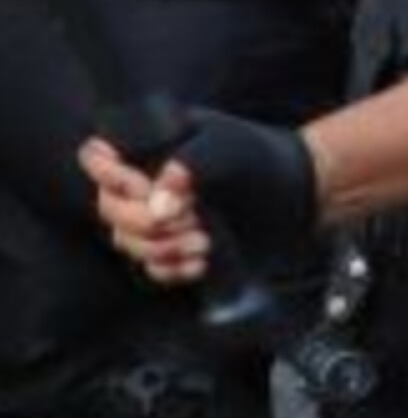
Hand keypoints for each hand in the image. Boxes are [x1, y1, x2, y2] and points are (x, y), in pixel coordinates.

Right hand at [77, 111, 317, 286]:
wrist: (301, 192)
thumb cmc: (261, 158)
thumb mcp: (227, 148)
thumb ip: (190, 167)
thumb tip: (157, 203)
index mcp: (148, 148)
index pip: (97, 158)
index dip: (109, 177)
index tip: (144, 187)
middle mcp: (145, 183)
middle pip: (108, 208)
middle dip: (142, 221)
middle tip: (189, 219)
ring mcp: (160, 218)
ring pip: (127, 241)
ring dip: (159, 248)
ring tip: (203, 242)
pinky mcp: (177, 248)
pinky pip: (152, 267)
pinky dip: (170, 269)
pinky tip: (200, 263)